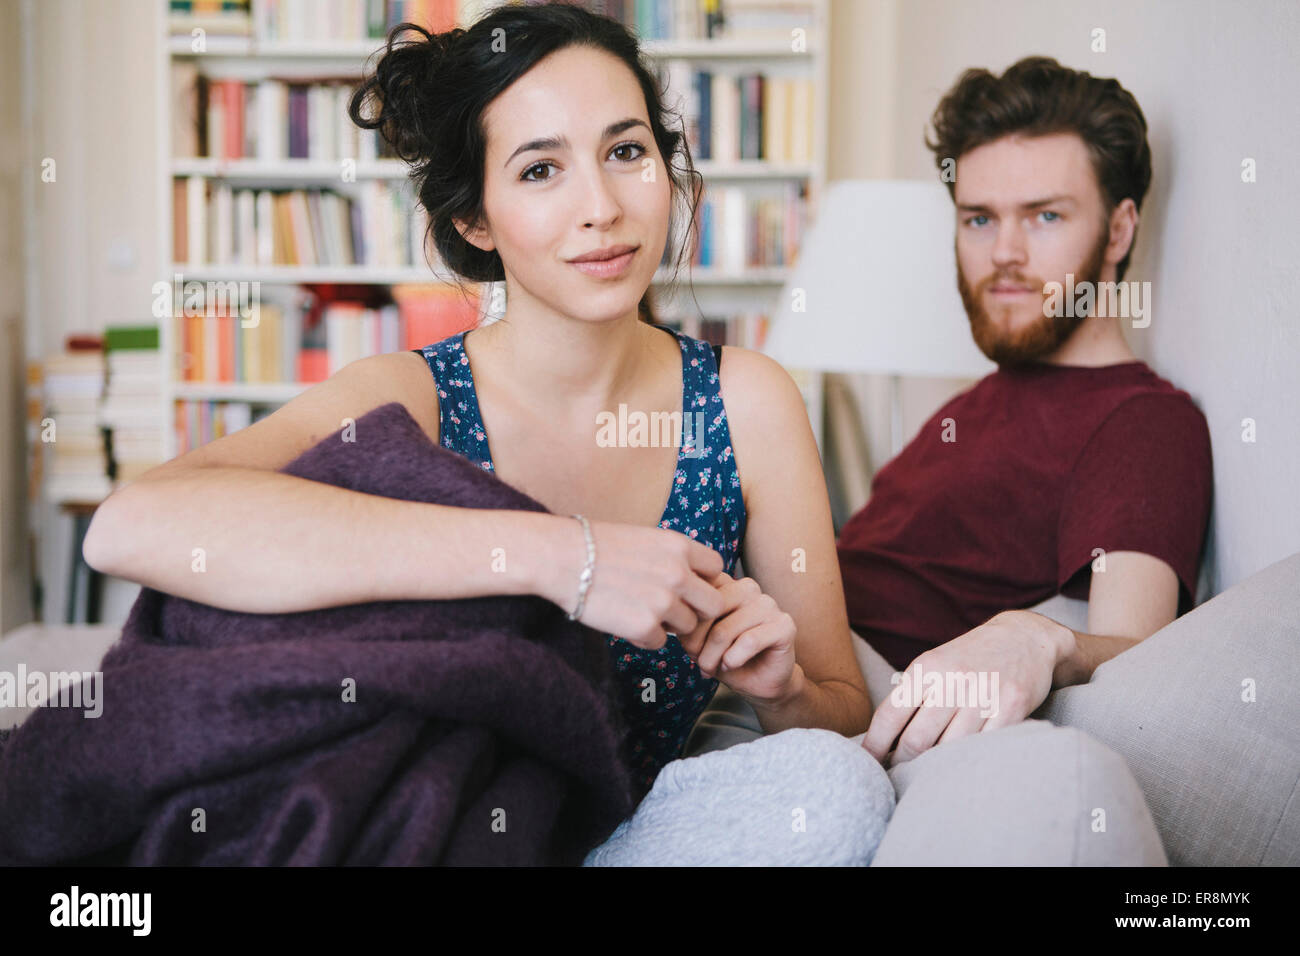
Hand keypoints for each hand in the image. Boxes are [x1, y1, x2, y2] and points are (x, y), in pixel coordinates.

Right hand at [536, 515, 725, 650]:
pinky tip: (625, 623)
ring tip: (641, 612)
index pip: (717, 569)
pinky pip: (660, 642)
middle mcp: (679, 574)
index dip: (703, 580)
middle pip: (713, 605)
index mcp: (680, 546)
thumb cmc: (597, 546)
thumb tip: (693, 580)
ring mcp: (664, 602)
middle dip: (696, 609)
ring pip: (688, 627)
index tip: (686, 586)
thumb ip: (672, 557)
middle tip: (673, 609)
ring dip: (669, 625)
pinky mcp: (644, 626)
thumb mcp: (644, 537)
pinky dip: (645, 638)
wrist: (561, 558)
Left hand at [678, 571, 798, 704]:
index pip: (697, 593)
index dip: (686, 623)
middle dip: (696, 642)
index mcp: (726, 584)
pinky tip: (731, 665)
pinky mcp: (784, 625)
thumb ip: (688, 626)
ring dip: (713, 656)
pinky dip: (734, 659)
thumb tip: (679, 624)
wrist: (759, 682)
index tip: (686, 644)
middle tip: (697, 661)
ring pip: (726, 629)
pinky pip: (749, 641)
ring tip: (712, 668)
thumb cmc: (727, 657)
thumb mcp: (699, 641)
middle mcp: (747, 588)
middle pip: (709, 611)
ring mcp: (768, 604)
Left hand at [861, 611, 1073, 765]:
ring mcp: (983, 695)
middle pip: (916, 740)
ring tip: (929, 772)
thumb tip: (882, 740)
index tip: (867, 762)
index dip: (874, 745)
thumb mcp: (935, 664)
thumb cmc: (970, 659)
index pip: (890, 715)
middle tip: (899, 772)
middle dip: (903, 762)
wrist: (1025, 638)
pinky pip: (983, 748)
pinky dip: (970, 760)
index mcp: (927, 668)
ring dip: (936, 766)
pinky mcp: (1011, 708)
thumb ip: (911, 696)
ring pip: (949, 749)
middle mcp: (953, 680)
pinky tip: (963, 763)